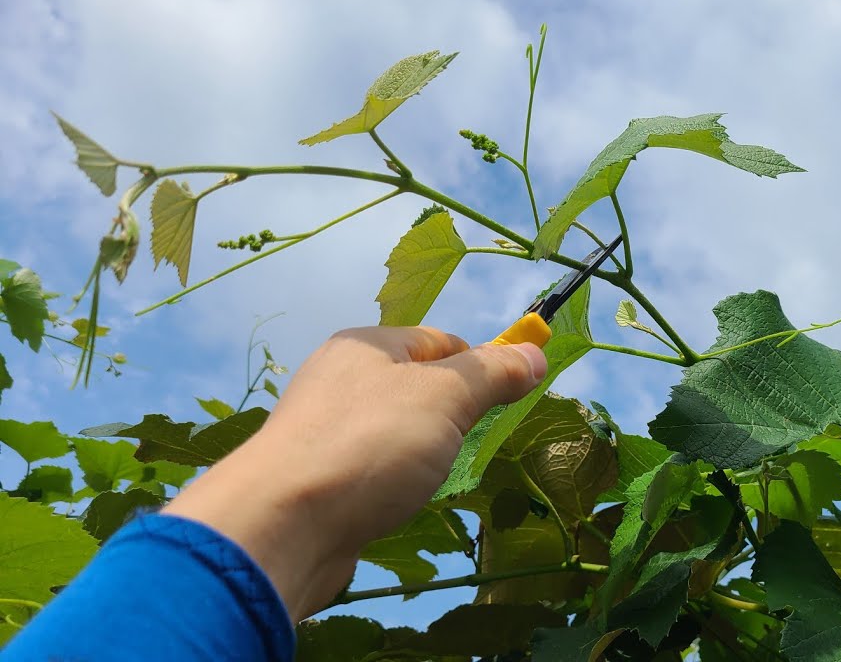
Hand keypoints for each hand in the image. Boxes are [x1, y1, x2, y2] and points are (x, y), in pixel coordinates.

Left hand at [162, 326, 546, 620]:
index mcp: (366, 346)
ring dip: (422, 455)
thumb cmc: (370, 444)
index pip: (440, 340)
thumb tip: (535, 352)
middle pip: (417, 387)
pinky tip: (396, 504)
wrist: (280, 526)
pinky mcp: (314, 479)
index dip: (479, 366)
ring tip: (427, 480)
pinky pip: (371, 470)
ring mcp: (323, 430)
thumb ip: (493, 373)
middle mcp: (339, 379)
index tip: (504, 402)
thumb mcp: (447, 397)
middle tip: (467, 445)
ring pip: (395, 432)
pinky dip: (392, 484)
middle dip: (451, 416)